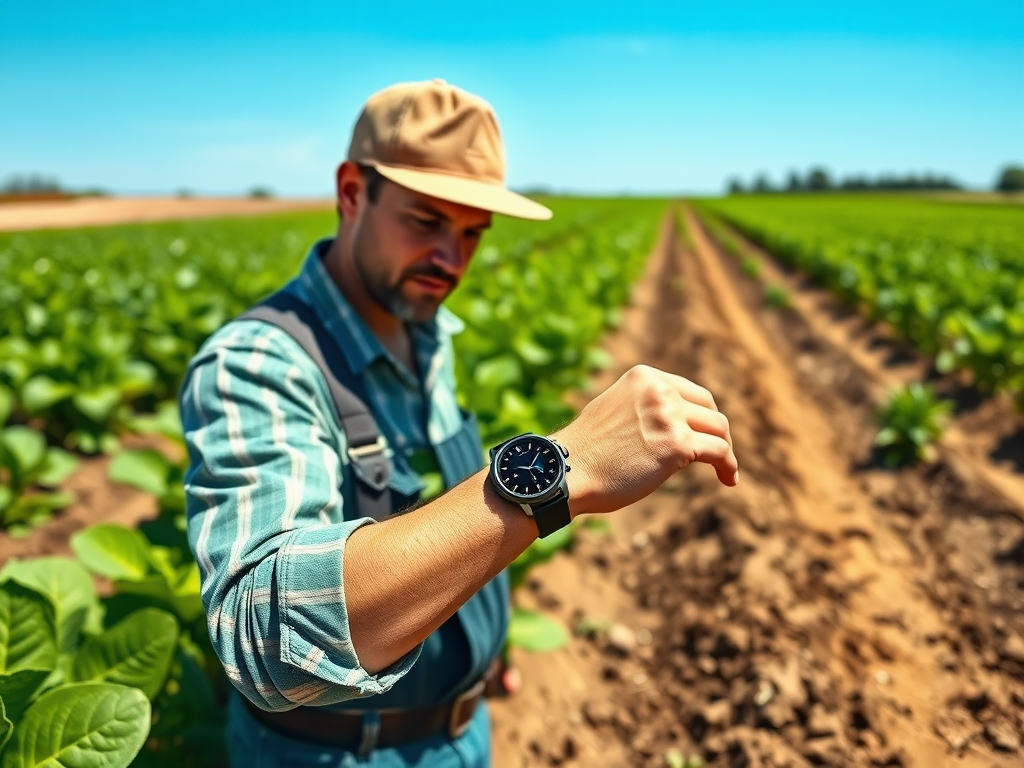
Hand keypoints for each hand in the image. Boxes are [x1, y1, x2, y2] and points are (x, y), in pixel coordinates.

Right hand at [551, 364, 737, 516]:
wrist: (566, 471)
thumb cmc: (585, 451)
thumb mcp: (613, 410)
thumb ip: (641, 407)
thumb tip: (666, 422)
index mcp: (644, 377)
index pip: (689, 391)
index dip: (701, 415)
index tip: (704, 434)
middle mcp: (659, 390)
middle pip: (709, 408)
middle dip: (716, 432)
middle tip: (717, 455)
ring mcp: (669, 416)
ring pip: (719, 429)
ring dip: (726, 450)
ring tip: (725, 471)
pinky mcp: (678, 445)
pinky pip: (719, 452)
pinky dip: (729, 466)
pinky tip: (729, 479)